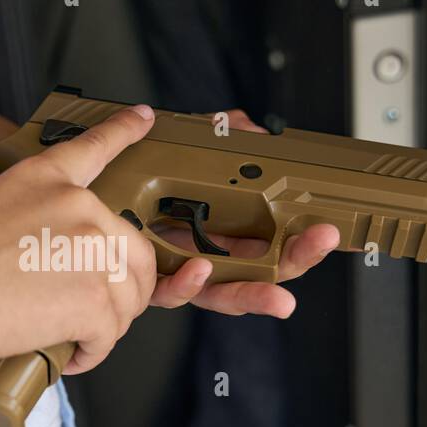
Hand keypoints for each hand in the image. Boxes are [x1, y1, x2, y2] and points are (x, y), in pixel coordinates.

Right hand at [0, 104, 169, 374]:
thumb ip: (22, 213)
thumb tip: (34, 245)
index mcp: (45, 179)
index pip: (95, 148)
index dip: (124, 131)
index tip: (143, 118)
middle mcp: (78, 208)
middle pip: (136, 251)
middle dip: (125, 288)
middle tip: (93, 311)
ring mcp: (91, 252)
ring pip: (130, 297)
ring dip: (106, 325)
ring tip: (70, 337)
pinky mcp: (93, 301)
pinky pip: (111, 334)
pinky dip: (91, 352)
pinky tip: (68, 354)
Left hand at [149, 108, 341, 317]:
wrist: (98, 201)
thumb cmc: (143, 185)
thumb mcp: (188, 155)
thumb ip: (223, 140)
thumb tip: (253, 130)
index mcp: (225, 234)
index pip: (273, 245)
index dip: (301, 241)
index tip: (327, 230)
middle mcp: (209, 258)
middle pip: (262, 272)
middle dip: (295, 261)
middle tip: (318, 246)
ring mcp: (182, 274)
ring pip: (223, 294)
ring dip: (253, 295)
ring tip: (278, 296)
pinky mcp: (148, 283)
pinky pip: (169, 292)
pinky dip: (187, 284)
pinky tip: (200, 269)